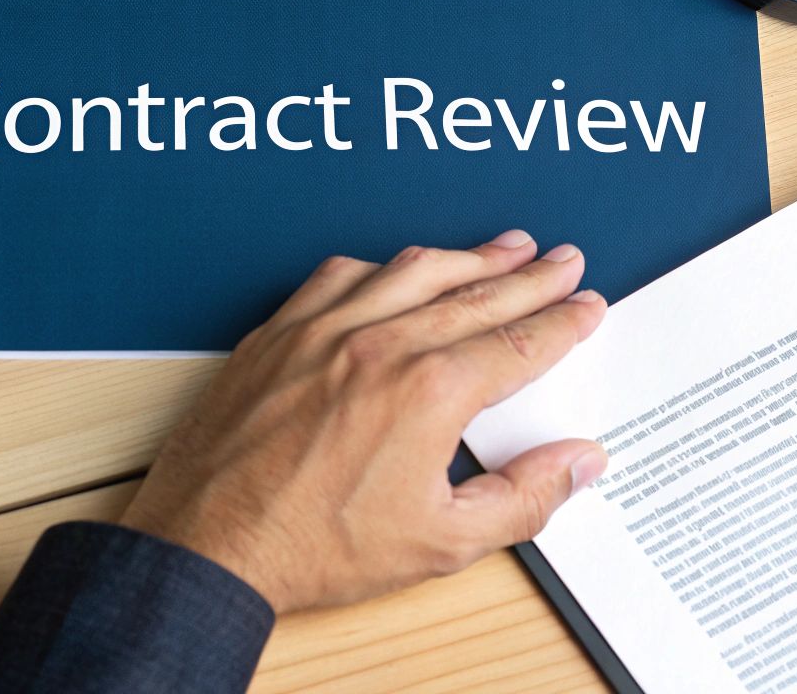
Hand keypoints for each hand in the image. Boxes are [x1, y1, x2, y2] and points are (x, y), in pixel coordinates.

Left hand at [120, 231, 608, 612]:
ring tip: (506, 246)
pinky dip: (381, 265)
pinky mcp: (279, 333)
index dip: (563, 322)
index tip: (588, 306)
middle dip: (531, 277)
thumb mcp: (441, 543)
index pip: (519, 342)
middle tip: (564, 260)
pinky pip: (340, 276)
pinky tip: (398, 267)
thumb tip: (579, 463)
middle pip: (478, 294)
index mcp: (430, 391)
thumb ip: (523, 498)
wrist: (209, 549)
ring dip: (468, 256)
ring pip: (414, 271)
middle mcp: (380, 344)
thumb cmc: (314, 549)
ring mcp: (324, 330)